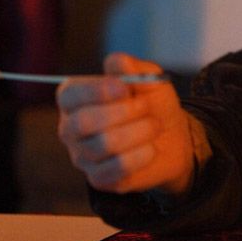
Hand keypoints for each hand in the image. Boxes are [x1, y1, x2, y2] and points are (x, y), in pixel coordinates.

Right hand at [56, 52, 209, 195]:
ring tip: (154, 125)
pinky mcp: (99, 178)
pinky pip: (114, 169)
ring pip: (102, 146)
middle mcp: (71, 127)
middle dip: (122, 113)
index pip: (70, 95)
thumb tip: (117, 62)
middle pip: (82, 123)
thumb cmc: (152, 102)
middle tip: (147, 107)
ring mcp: (82, 155)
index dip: (97, 91)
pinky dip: (139, 156)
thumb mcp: (149, 79)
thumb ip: (133, 69)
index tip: (125, 89)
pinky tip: (151, 148)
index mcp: (75, 98)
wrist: (171, 136)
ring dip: (138, 132)